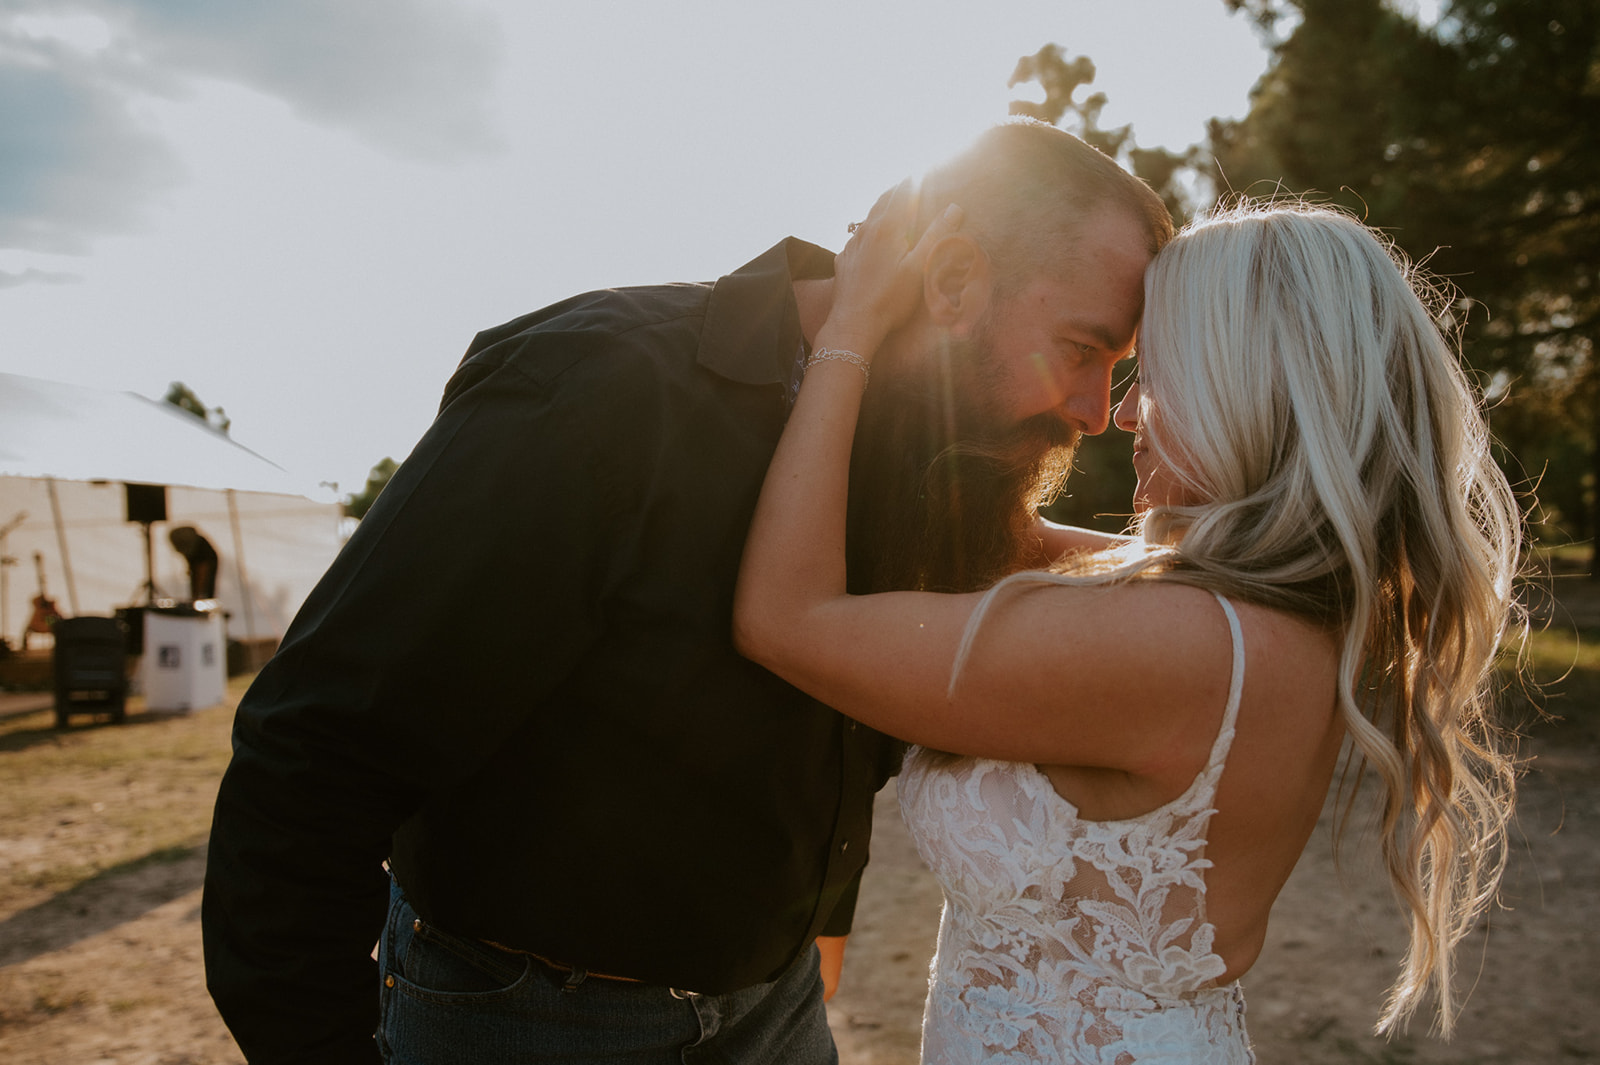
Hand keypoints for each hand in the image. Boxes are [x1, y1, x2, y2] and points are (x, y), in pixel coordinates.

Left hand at [823, 180, 963, 356]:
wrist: (854, 324)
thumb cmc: (891, 298)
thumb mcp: (920, 267)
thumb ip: (937, 235)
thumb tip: (954, 207)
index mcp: (887, 227)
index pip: (902, 192)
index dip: (914, 180)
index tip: (923, 170)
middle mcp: (866, 231)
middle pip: (882, 201)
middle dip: (897, 190)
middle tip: (908, 182)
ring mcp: (852, 245)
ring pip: (868, 218)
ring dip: (882, 209)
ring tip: (892, 206)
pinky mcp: (844, 261)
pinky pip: (857, 238)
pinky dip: (869, 230)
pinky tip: (871, 239)